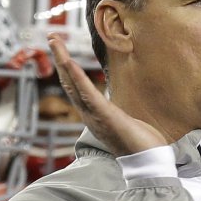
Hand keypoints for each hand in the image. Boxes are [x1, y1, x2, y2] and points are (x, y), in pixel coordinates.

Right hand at [48, 35, 164, 155]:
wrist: (148, 163)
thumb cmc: (142, 145)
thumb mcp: (127, 122)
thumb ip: (119, 113)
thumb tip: (123, 108)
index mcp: (95, 114)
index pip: (76, 87)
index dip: (67, 69)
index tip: (61, 51)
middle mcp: (89, 115)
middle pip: (69, 82)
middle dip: (60, 58)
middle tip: (52, 37)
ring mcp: (95, 115)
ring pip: (73, 83)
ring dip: (63, 61)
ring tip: (56, 42)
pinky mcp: (105, 115)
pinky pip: (87, 93)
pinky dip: (76, 76)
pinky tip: (68, 62)